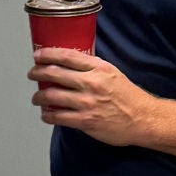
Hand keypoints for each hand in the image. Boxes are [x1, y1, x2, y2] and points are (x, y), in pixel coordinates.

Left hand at [27, 48, 157, 147]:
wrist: (143, 119)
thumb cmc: (129, 96)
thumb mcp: (112, 73)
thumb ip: (93, 67)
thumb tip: (71, 63)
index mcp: (99, 68)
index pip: (67, 56)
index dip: (47, 54)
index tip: (38, 55)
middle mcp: (91, 83)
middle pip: (55, 74)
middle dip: (37, 72)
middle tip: (32, 73)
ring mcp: (87, 103)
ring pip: (52, 96)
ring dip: (38, 96)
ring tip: (36, 98)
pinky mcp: (85, 121)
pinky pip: (58, 117)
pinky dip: (47, 115)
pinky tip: (46, 114)